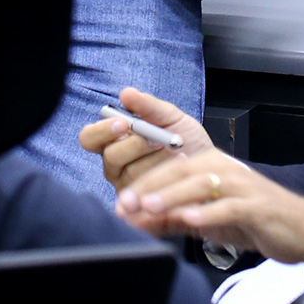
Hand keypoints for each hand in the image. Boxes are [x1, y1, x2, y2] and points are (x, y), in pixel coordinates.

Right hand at [81, 87, 213, 194]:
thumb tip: (126, 93)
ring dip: (156, 162)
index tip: (123, 123)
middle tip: (160, 138)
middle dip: (136, 145)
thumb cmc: (187, 142)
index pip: (90, 138)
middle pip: (110, 157)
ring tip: (179, 154)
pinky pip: (145, 199)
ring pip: (130, 176)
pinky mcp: (143, 210)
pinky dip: (162, 184)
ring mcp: (128, 190)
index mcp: (114, 141)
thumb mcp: (171, 117)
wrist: (213, 171)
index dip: (102, 131)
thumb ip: (148, 106)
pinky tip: (177, 174)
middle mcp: (116, 167)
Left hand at [115, 147, 303, 275]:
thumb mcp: (208, 220)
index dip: (144, 183)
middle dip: (151, 187)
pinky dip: (208, 212)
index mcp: (211, 166)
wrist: (300, 230)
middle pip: (181, 171)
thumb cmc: (252, 221)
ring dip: (173, 196)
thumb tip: (138, 223)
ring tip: (149, 207)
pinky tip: (190, 220)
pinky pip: (229, 206)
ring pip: (202, 185)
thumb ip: (175, 218)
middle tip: (126, 204)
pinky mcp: (257, 205)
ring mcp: (242, 185)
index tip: (121, 202)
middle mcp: (225, 169)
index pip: (170, 168)